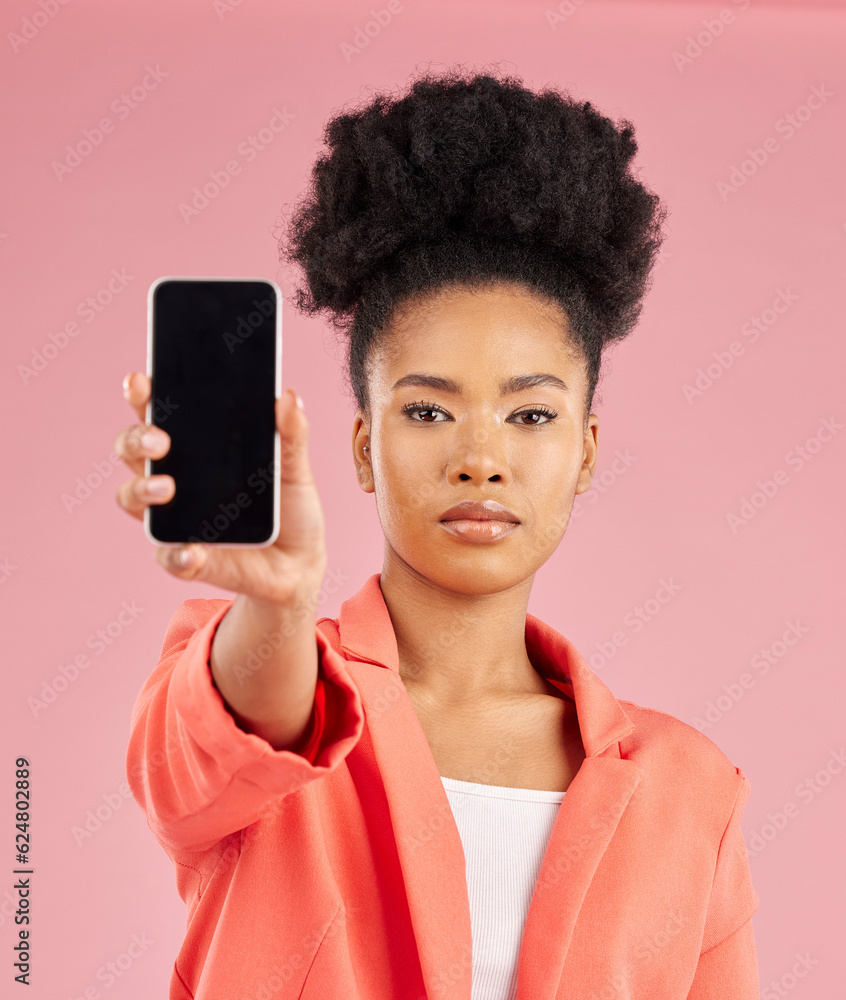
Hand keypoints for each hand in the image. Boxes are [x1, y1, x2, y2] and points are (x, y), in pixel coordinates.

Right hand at [114, 371, 326, 601]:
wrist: (300, 562)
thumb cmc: (288, 506)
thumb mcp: (295, 467)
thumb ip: (292, 434)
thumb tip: (290, 397)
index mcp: (196, 450)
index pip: (159, 414)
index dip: (142, 396)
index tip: (140, 381)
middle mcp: (175, 479)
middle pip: (134, 450)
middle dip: (136, 439)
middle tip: (160, 440)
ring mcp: (175, 519)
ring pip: (132, 498)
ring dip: (140, 490)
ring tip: (165, 488)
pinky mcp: (188, 558)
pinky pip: (169, 556)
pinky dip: (176, 554)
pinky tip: (191, 551)